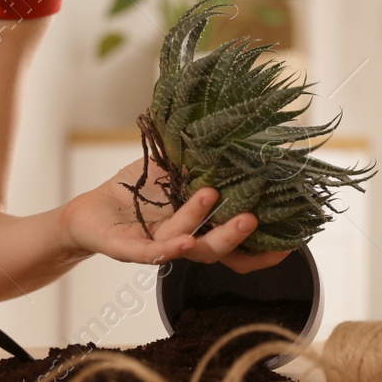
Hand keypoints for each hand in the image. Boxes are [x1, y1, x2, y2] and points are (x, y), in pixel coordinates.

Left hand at [61, 157, 292, 273]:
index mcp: (198, 225)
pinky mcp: (130, 251)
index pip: (237, 246)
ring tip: (212, 198)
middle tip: (255, 218)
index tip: (292, 242)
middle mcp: (184, 241)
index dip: (263, 250)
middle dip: (236, 235)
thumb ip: (195, 157)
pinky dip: (169, 249)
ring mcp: (159, 248)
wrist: (90, 209)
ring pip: (188, 244)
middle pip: (217, 248)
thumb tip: (229, 128)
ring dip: (201, 224)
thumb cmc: (134, 191)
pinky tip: (182, 243)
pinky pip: (151, 253)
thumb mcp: (169, 169)